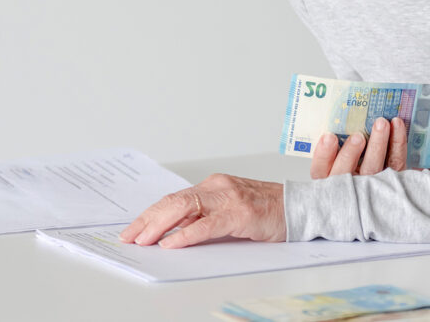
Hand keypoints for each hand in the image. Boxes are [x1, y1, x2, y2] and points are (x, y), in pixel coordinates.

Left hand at [118, 174, 284, 248]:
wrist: (300, 207)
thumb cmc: (268, 211)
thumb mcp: (231, 212)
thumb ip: (206, 218)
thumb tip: (175, 233)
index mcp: (213, 186)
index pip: (174, 199)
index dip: (151, 214)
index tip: (134, 229)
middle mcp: (217, 187)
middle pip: (174, 201)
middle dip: (147, 219)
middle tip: (129, 236)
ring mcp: (229, 198)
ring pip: (185, 208)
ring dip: (159, 225)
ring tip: (143, 239)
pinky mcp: (240, 213)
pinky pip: (206, 224)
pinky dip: (186, 234)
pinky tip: (171, 243)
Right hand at [310, 117, 407, 178]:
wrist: (379, 192)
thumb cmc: (351, 167)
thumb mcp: (335, 162)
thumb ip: (333, 148)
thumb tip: (334, 124)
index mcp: (328, 179)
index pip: (320, 170)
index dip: (324, 154)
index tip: (329, 137)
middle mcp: (347, 186)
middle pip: (346, 172)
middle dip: (351, 154)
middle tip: (358, 137)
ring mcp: (371, 185)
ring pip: (373, 167)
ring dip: (377, 144)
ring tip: (381, 123)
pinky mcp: (393, 179)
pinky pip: (395, 161)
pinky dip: (397, 142)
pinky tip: (396, 123)